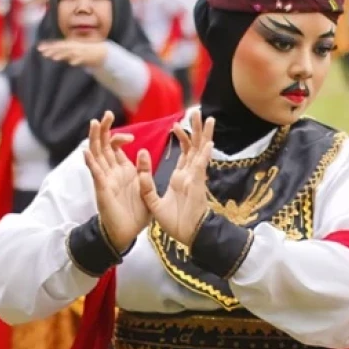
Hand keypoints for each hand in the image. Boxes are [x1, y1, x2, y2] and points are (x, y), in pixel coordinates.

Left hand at [38, 40, 107, 68]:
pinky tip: (71, 63)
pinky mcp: (87, 57)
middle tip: (43, 53)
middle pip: (61, 48)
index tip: (39, 48)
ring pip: (70, 53)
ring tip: (54, 58)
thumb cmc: (86, 51)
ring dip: (62, 54)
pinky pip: (81, 59)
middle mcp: (74, 46)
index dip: (48, 46)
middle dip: (52, 50)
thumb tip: (51, 54)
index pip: (57, 45)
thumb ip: (62, 53)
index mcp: (70, 44)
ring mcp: (80, 51)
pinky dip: (76, 60)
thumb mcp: (72, 50)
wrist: (101, 52)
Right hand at [82, 112, 146, 252]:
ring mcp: (105, 179)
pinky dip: (91, 162)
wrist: (128, 233)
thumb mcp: (145, 188)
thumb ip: (145, 171)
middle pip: (103, 145)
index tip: (131, 138)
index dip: (120, 137)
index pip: (115, 146)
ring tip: (94, 123)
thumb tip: (143, 151)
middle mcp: (111, 172)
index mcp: (123, 170)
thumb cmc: (136, 213)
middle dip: (104, 129)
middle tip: (106, 114)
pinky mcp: (102, 189)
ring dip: (95, 139)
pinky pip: (95, 174)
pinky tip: (87, 151)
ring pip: (96, 155)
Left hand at [138, 110, 213, 246]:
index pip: (184, 153)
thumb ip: (146, 184)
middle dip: (196, 129)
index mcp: (181, 178)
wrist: (187, 236)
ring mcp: (196, 178)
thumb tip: (140, 162)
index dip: (182, 138)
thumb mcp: (153, 201)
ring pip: (201, 152)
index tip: (176, 125)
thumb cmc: (174, 222)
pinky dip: (205, 155)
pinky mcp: (198, 184)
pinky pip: (201, 167)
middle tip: (196, 112)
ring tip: (208, 118)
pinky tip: (208, 142)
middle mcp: (190, 175)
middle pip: (195, 147)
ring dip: (204, 135)